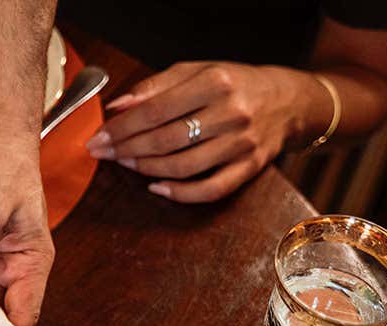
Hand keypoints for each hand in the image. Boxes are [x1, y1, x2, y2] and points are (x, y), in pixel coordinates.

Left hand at [86, 62, 309, 202]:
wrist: (288, 101)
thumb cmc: (235, 85)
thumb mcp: (197, 70)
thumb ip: (155, 86)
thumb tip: (118, 106)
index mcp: (215, 82)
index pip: (155, 110)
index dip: (121, 128)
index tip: (98, 137)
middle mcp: (231, 113)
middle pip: (165, 140)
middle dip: (126, 149)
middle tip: (102, 153)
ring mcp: (241, 144)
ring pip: (182, 167)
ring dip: (145, 169)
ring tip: (125, 163)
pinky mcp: (249, 168)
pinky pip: (209, 190)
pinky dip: (179, 193)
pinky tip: (156, 187)